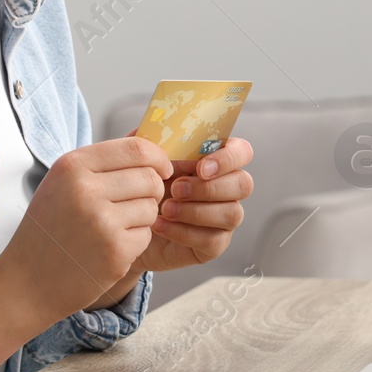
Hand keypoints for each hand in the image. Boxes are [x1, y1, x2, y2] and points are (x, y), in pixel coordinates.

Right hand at [0, 136, 172, 323]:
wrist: (27, 282)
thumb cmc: (49, 229)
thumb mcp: (62, 183)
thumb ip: (102, 162)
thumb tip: (149, 138)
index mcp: (72, 165)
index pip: (136, 148)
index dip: (158, 157)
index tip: (162, 168)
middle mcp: (86, 189)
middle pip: (150, 177)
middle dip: (153, 189)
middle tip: (136, 202)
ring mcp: (101, 222)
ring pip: (151, 206)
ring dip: (142, 217)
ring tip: (114, 227)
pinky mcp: (115, 252)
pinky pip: (146, 235)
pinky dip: (135, 241)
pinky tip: (109, 247)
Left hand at [129, 136, 254, 274]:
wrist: (128, 225)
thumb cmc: (144, 187)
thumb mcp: (144, 160)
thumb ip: (152, 141)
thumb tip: (156, 128)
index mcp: (215, 160)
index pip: (242, 151)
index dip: (228, 158)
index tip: (200, 168)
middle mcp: (227, 188)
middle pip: (243, 184)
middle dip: (208, 188)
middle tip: (176, 189)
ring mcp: (224, 217)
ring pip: (232, 213)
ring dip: (196, 211)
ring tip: (166, 209)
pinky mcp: (214, 244)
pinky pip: (213, 240)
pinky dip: (184, 232)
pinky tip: (161, 225)